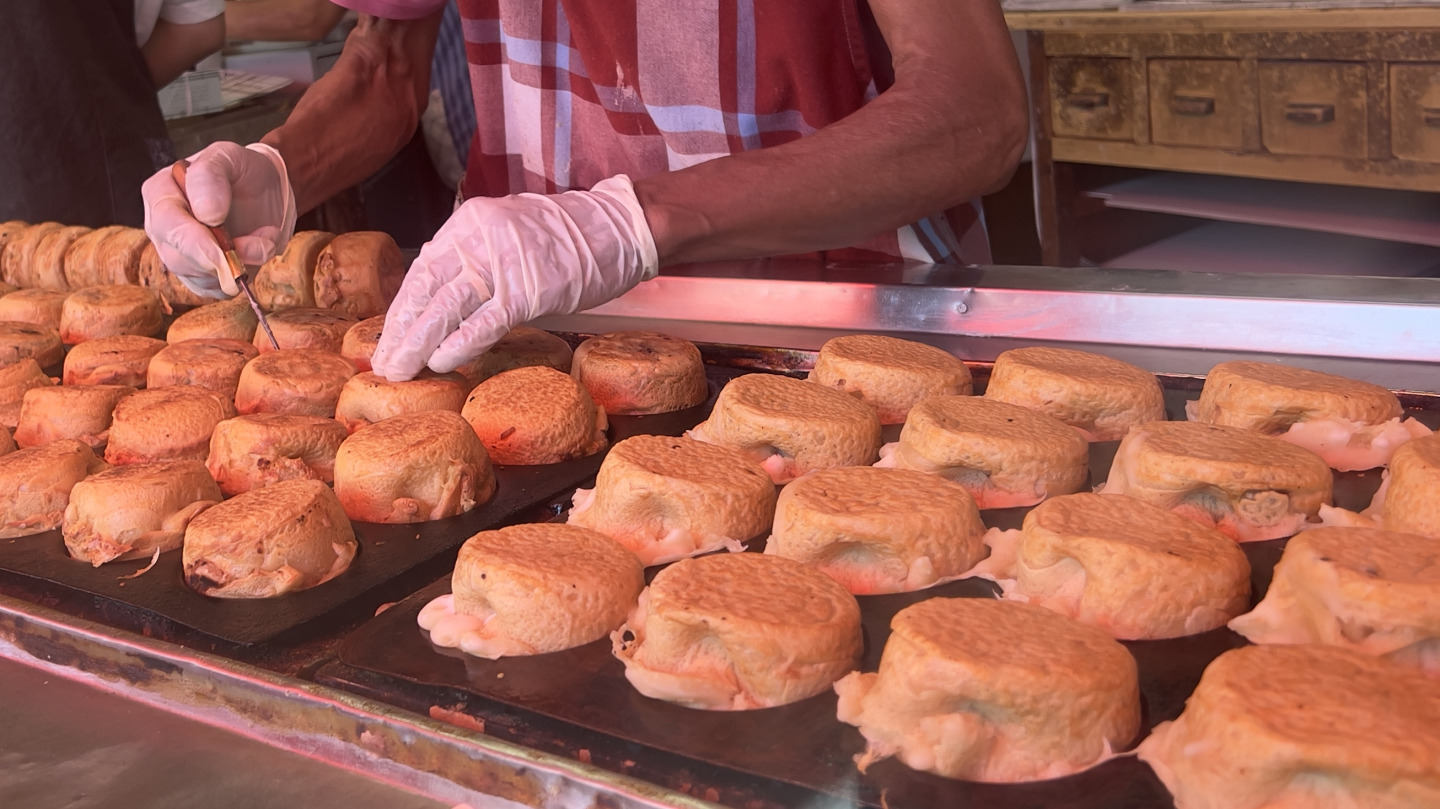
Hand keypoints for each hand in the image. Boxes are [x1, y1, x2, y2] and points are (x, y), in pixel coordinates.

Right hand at [141, 142, 296, 296]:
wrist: (267, 193)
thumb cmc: (243, 171)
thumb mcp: (228, 156)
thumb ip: (211, 176)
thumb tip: (206, 214)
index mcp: (160, 193)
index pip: (166, 222)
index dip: (193, 238)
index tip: (220, 239)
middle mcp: (163, 227)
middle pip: (176, 257)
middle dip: (215, 259)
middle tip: (251, 252)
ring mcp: (180, 255)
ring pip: (197, 277)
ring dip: (235, 266)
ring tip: (263, 240)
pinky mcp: (202, 276)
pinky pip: (213, 290)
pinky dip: (238, 280)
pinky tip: (254, 255)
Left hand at [371, 175, 658, 380]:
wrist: (619, 227)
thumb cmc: (569, 237)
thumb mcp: (508, 234)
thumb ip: (477, 260)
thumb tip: (448, 300)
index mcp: (468, 223)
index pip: (423, 270)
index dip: (403, 309)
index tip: (388, 338)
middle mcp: (476, 237)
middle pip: (426, 290)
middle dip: (402, 332)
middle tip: (383, 365)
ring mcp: (501, 262)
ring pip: (447, 308)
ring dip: (419, 344)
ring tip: (400, 372)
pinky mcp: (527, 288)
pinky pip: (485, 322)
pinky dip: (460, 344)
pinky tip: (441, 364)